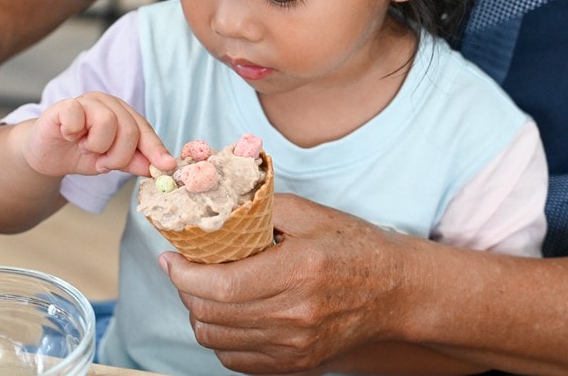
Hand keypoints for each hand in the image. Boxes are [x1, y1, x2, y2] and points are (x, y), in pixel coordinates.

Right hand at [25, 91, 174, 176]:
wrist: (45, 155)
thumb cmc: (79, 153)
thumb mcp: (110, 161)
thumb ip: (133, 161)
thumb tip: (159, 168)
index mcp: (123, 114)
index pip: (145, 130)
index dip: (156, 149)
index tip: (166, 167)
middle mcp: (108, 103)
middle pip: (130, 129)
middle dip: (118, 156)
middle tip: (102, 162)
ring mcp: (86, 101)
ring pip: (108, 122)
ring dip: (96, 146)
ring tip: (85, 148)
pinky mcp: (64, 105)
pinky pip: (78, 117)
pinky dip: (74, 133)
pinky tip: (68, 136)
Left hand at [161, 194, 411, 373]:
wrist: (395, 291)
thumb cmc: (354, 247)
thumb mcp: (311, 214)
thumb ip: (260, 209)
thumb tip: (213, 208)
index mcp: (298, 270)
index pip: (221, 287)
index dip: (184, 275)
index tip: (172, 258)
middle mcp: (295, 314)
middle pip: (213, 316)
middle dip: (185, 291)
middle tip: (183, 269)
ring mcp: (295, 345)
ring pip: (218, 340)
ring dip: (199, 314)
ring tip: (204, 290)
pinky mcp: (296, 363)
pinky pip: (236, 359)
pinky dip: (221, 337)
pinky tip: (227, 313)